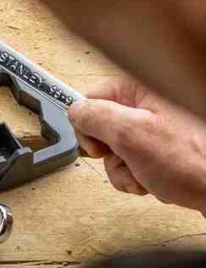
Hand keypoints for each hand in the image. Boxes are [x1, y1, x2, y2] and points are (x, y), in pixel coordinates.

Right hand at [69, 79, 205, 212]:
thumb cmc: (196, 162)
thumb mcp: (131, 135)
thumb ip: (95, 117)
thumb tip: (75, 111)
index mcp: (142, 87)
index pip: (91, 101)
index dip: (90, 129)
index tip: (101, 147)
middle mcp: (152, 101)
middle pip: (105, 130)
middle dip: (114, 157)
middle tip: (132, 162)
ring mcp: (161, 126)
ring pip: (121, 152)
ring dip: (129, 172)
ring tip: (150, 176)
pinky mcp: (169, 147)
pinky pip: (139, 162)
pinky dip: (144, 177)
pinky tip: (158, 181)